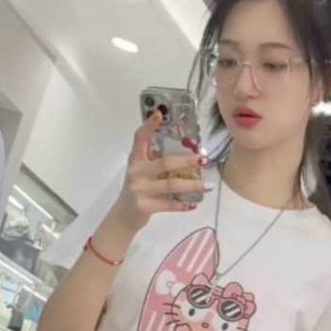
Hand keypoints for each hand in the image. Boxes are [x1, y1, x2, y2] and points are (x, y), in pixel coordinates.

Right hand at [106, 112, 208, 238]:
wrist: (123, 217)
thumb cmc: (137, 190)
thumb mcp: (141, 171)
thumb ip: (155, 160)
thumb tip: (186, 151)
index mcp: (136, 160)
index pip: (140, 138)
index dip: (149, 126)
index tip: (159, 114)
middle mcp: (136, 172)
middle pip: (165, 163)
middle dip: (187, 161)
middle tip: (203, 159)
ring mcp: (139, 190)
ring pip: (171, 185)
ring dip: (192, 185)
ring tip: (207, 186)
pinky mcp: (144, 206)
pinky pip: (168, 204)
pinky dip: (182, 204)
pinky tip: (193, 203)